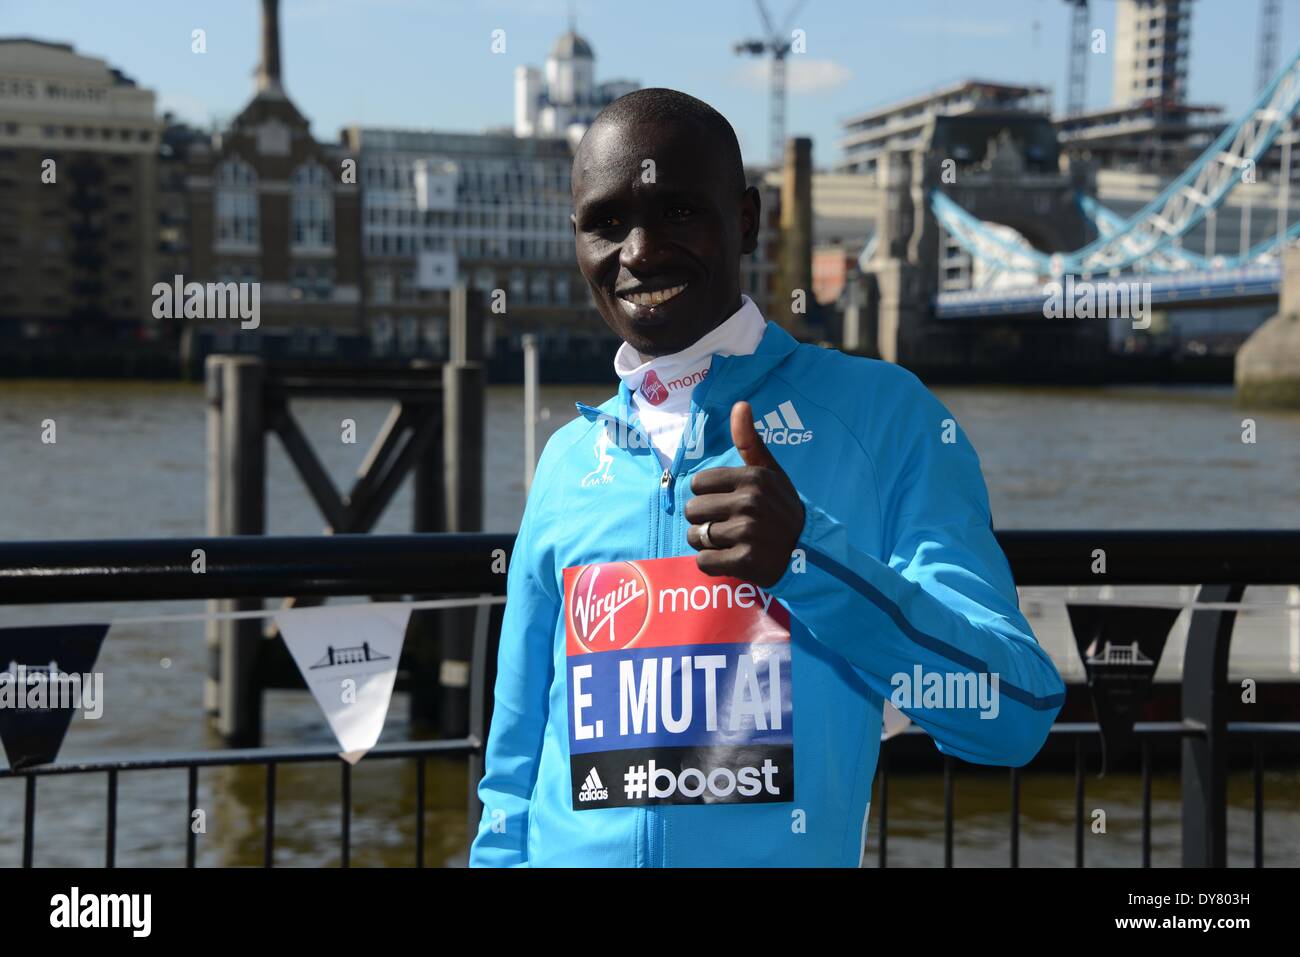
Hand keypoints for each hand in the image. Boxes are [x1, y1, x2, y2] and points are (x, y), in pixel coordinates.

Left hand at [685, 401, 804, 587]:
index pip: (698, 484)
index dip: (708, 495)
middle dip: (704, 520)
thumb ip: (750, 441)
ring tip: (730, 543)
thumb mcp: (771, 472)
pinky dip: (712, 564)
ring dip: (707, 543)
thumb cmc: (783, 509)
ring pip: (695, 536)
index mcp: (753, 478)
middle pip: (692, 510)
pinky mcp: (745, 561)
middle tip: (727, 526)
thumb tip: (740, 404)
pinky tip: (731, 559)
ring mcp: (748, 532)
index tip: (727, 503)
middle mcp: (750, 502)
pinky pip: (703, 561)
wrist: (810, 552)